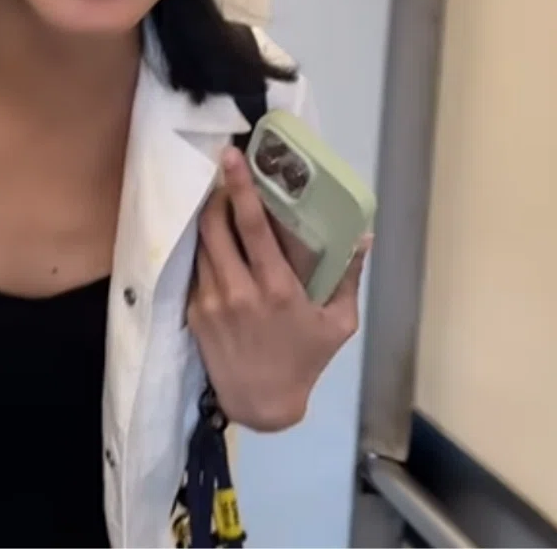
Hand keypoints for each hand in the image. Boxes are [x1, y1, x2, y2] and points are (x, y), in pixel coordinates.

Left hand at [188, 146, 369, 431]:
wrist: (260, 401)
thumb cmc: (305, 360)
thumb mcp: (339, 324)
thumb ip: (348, 278)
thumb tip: (363, 236)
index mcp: (277, 290)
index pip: (252, 227)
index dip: (241, 189)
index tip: (232, 158)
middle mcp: (238, 291)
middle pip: (215, 227)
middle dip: (217, 196)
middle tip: (226, 177)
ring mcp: (211, 301)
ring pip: (201, 245)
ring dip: (208, 220)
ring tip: (220, 203)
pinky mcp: (194, 310)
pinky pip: (196, 268)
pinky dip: (205, 250)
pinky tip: (216, 242)